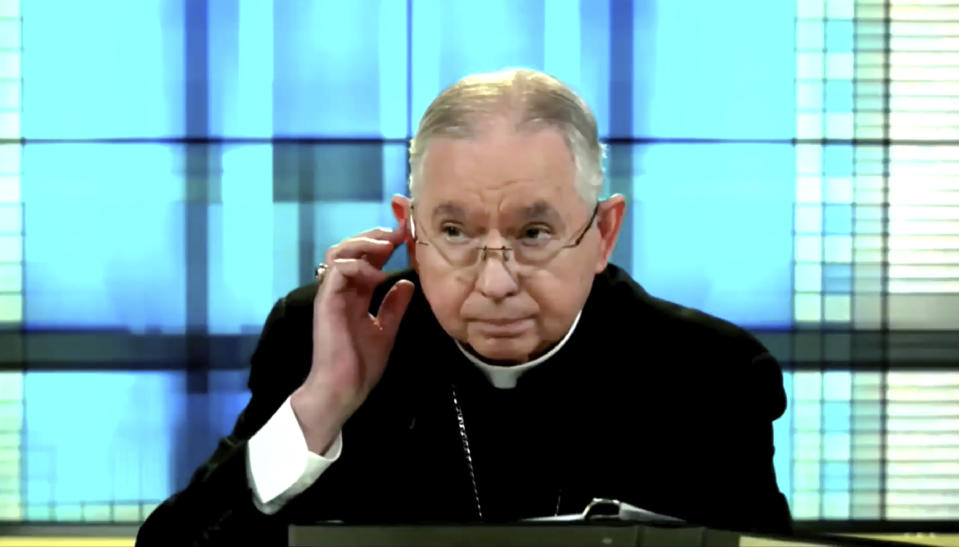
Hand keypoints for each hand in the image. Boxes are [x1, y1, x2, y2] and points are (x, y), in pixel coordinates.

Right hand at [290, 223, 414, 453]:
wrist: (344, 388)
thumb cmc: (361, 364)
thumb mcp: (386, 329)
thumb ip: (394, 306)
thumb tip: (407, 283)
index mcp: (354, 294)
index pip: (365, 259)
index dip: (384, 244)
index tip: (407, 236)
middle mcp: (341, 290)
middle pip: (349, 247)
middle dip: (374, 236)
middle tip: (398, 233)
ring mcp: (331, 294)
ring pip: (339, 252)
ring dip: (363, 244)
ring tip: (387, 246)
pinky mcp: (326, 302)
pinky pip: (337, 271)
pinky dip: (358, 267)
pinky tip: (377, 275)